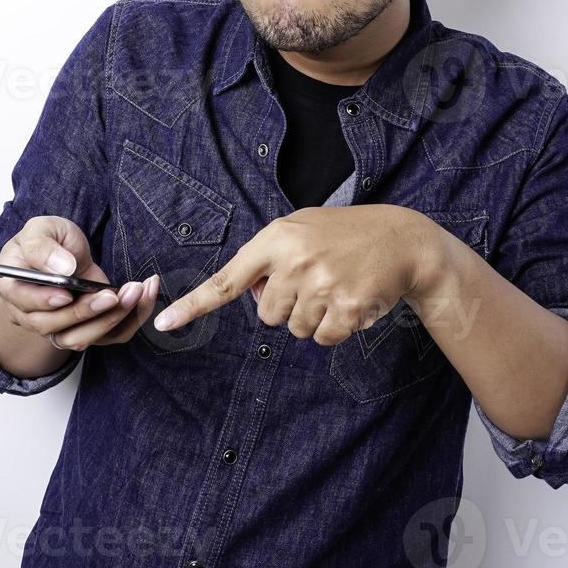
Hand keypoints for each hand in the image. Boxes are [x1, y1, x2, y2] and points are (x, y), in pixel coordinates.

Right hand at [0, 215, 160, 349]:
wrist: (65, 252)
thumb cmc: (48, 239)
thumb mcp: (41, 229)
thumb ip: (44, 247)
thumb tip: (62, 269)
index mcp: (13, 287)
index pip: (22, 303)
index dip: (44, 301)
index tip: (67, 294)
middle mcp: (31, 315)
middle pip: (53, 328)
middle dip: (86, 312)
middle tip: (112, 294)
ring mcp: (58, 327)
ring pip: (81, 338)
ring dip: (110, 319)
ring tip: (134, 292)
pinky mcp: (87, 329)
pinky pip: (108, 336)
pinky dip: (130, 320)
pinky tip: (144, 296)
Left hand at [153, 205, 436, 345]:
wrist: (403, 240)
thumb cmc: (345, 234)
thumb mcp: (301, 228)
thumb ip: (270, 256)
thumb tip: (253, 296)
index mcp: (276, 239)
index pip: (228, 279)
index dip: (195, 304)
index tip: (164, 321)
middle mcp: (294, 262)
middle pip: (267, 316)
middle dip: (288, 306)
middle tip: (316, 281)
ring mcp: (321, 285)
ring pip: (296, 329)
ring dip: (314, 317)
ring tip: (337, 287)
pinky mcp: (347, 308)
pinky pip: (323, 339)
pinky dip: (335, 329)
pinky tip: (351, 302)